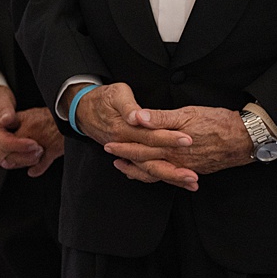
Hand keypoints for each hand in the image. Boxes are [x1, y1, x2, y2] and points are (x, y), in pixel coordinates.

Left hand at [0, 88, 63, 176]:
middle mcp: (31, 129)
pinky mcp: (54, 150)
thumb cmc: (55, 113)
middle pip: (7, 144)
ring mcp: (42, 140)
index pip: (1, 120)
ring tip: (7, 164)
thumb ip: (17, 120)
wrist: (77, 113)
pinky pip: (41, 164)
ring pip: (21, 157)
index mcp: (25, 118)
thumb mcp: (33, 113)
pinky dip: (36, 169)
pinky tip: (32, 172)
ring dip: (13, 162)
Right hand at [68, 83, 195, 189]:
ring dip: (170, 177)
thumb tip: (137, 117)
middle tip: (193, 175)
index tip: (188, 140)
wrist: (83, 109)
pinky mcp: (129, 155)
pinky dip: (160, 176)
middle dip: (173, 170)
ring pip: (148, 170)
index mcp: (123, 129)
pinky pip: (144, 170)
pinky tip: (176, 179)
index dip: (169, 138)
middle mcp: (124, 145)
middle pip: (151, 161)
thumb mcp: (116, 94)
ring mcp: (126, 153)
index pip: (149, 136)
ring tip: (190, 183)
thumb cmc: (103, 99)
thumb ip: (128, 107)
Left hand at [103, 106, 253, 188]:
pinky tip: (157, 175)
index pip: (140, 149)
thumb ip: (159, 117)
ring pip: (158, 173)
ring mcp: (186, 168)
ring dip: (141, 172)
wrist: (247, 138)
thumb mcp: (187, 113)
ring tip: (127, 169)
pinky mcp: (196, 170)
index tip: (109, 145)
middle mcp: (176, 161)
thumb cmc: (217, 122)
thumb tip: (136, 117)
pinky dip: (161, 177)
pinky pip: (172, 177)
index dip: (123, 148)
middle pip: (146, 163)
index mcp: (170, 146)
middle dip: (128, 161)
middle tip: (112, 157)